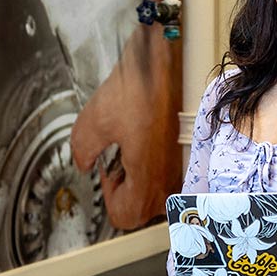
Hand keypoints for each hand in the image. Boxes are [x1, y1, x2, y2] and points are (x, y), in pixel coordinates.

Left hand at [70, 0, 181, 229]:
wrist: (173, 58)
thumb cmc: (142, 85)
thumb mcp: (96, 119)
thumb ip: (83, 150)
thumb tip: (84, 162)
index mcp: (148, 180)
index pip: (124, 216)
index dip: (108, 195)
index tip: (107, 169)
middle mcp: (172, 181)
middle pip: (142, 209)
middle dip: (126, 188)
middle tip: (120, 157)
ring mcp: (186, 170)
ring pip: (158, 194)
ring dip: (142, 178)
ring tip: (136, 145)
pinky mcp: (194, 157)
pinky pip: (173, 177)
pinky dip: (159, 165)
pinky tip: (152, 139)